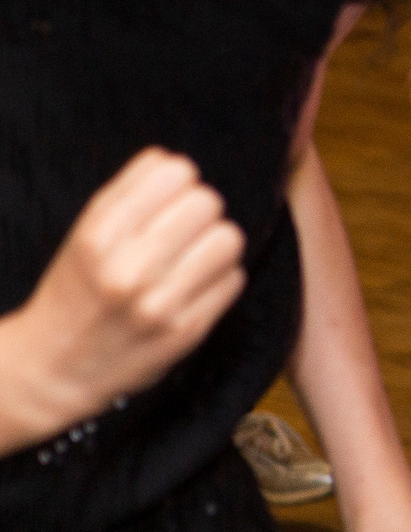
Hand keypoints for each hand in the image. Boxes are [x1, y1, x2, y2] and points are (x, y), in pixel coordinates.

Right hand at [5, 150, 243, 436]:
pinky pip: (235, 279)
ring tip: (192, 258)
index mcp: (98, 236)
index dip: (178, 181)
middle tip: (181, 232)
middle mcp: (128, 269)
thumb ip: (129, 192)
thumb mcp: (84, 235)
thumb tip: (177, 162)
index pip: (176, 172)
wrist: (54, 370)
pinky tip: (194, 288)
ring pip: (229, 238)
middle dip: (199, 212)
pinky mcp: (186, 332)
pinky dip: (221, 279)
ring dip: (216, 244)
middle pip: (208, 202)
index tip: (167, 200)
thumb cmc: (76, 290)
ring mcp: (160, 303)